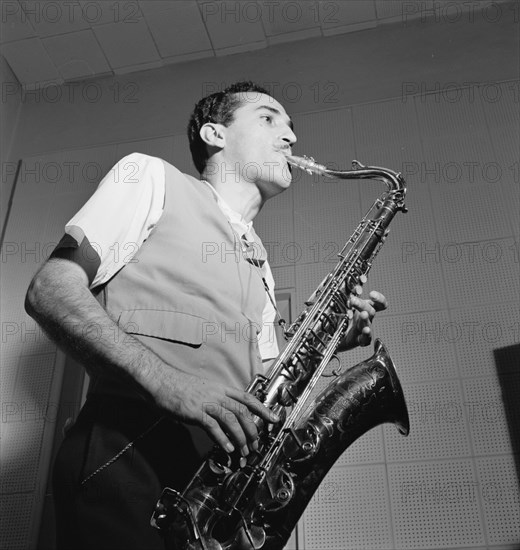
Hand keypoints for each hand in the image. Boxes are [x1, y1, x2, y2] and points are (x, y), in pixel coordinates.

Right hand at [153, 368, 278, 455]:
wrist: (160, 381)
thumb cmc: (179, 386)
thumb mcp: (203, 390)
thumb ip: (216, 400)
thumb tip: (226, 416)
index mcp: (220, 388)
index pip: (247, 398)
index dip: (262, 409)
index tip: (273, 419)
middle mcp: (216, 394)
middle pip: (242, 411)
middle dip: (253, 430)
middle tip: (255, 445)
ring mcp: (206, 402)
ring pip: (231, 419)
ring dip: (240, 437)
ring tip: (243, 451)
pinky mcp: (195, 412)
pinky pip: (213, 426)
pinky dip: (222, 439)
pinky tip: (226, 448)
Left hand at [339, 290, 387, 349]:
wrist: (337, 337)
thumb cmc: (344, 318)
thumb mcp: (345, 305)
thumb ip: (348, 295)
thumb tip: (348, 282)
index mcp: (366, 308)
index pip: (379, 304)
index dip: (379, 299)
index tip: (372, 294)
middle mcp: (367, 318)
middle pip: (370, 310)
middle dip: (362, 304)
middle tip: (352, 300)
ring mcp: (364, 329)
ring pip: (368, 323)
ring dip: (365, 318)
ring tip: (362, 314)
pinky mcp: (360, 340)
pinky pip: (365, 339)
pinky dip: (366, 335)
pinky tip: (365, 331)